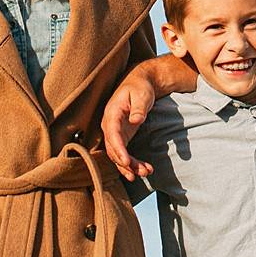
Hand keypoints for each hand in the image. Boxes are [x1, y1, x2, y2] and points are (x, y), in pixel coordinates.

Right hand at [100, 54, 195, 180]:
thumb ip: (138, 108)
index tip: (126, 161)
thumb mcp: (142, 95)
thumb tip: (135, 120)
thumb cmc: (140, 87)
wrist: (139, 83)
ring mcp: (114, 132)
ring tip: (145, 173)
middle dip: (126, 163)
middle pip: (113, 148)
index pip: (112, 135)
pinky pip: (122, 153)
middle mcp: (110, 125)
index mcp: (112, 113)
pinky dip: (130, 163)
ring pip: (117, 154)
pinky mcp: (121, 136)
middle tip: (141, 172)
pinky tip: (141, 170)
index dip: (118, 149)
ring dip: (129, 166)